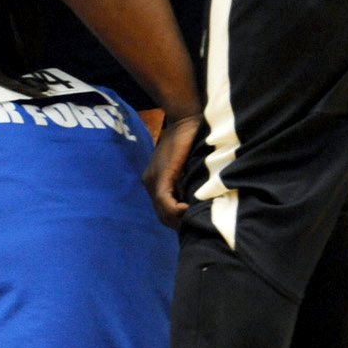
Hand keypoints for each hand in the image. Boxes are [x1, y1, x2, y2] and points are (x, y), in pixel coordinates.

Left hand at [144, 112, 198, 226]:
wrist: (185, 120)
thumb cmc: (190, 140)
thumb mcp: (185, 166)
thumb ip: (186, 182)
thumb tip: (198, 202)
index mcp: (153, 181)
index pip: (162, 210)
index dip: (176, 221)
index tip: (192, 224)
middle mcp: (149, 183)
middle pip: (161, 215)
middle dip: (178, 224)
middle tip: (196, 226)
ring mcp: (153, 180)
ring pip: (162, 211)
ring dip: (179, 219)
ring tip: (195, 219)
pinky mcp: (162, 175)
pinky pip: (165, 201)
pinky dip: (177, 209)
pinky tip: (189, 210)